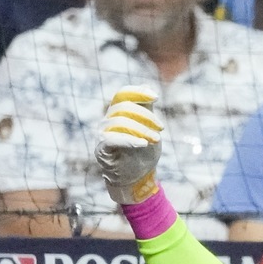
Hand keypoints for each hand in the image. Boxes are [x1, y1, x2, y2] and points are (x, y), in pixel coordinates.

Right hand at [96, 86, 162, 204]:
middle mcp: (107, 120)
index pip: (123, 94)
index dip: (138, 92)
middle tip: (161, 128)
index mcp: (117, 112)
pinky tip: (143, 144)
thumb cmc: (142, 152)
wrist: (137, 178)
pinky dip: (129, 140)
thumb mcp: (148, 127)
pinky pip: (112, 139)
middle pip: (124, 108)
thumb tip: (146, 85)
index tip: (156, 98)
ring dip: (141, 129)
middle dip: (146, 116)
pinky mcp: (101, 149)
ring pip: (120, 122)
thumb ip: (146, 109)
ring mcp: (102, 134)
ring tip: (156, 139)